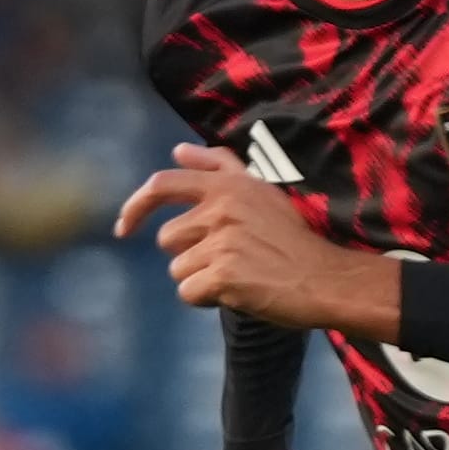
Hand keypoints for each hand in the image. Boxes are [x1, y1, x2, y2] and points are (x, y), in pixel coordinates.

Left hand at [114, 151, 403, 336]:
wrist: (325, 279)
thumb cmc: (293, 239)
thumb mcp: (260, 191)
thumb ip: (218, 167)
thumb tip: (178, 149)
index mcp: (228, 186)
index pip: (162, 184)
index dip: (135, 206)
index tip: (124, 227)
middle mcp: (221, 209)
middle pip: (168, 238)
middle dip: (190, 254)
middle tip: (228, 260)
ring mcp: (221, 242)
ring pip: (177, 269)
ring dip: (200, 279)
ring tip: (238, 276)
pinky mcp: (222, 274)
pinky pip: (188, 293)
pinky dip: (207, 300)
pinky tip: (237, 293)